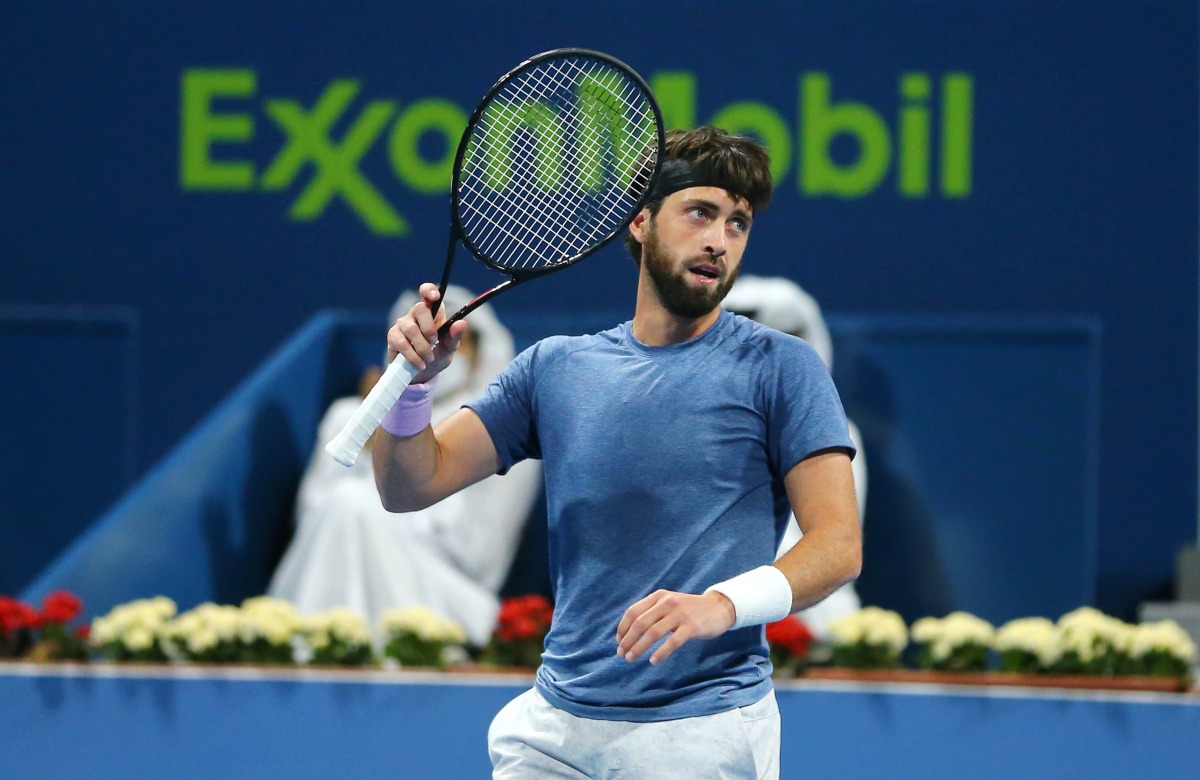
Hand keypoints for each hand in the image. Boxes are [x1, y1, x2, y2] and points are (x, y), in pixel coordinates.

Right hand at [387, 283, 468, 383]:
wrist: (421, 375)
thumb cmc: (436, 356)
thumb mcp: (449, 349)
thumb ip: (454, 336)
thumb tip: (462, 323)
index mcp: (433, 312)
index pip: (426, 292)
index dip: (429, 290)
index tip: (435, 297)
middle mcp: (416, 314)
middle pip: (419, 308)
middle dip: (429, 328)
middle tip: (434, 342)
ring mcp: (403, 324)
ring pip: (410, 328)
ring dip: (422, 347)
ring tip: (429, 359)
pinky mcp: (393, 337)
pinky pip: (401, 342)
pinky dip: (413, 356)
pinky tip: (420, 364)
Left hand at [615, 590, 735, 664]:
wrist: (718, 607)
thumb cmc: (689, 610)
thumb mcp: (669, 603)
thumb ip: (652, 612)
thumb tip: (629, 633)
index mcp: (659, 596)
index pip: (633, 611)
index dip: (622, 628)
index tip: (618, 642)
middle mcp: (667, 602)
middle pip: (640, 623)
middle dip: (628, 640)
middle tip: (622, 655)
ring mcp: (680, 614)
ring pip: (653, 633)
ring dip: (639, 648)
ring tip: (631, 659)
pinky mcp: (691, 626)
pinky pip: (672, 642)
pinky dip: (660, 653)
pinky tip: (653, 661)